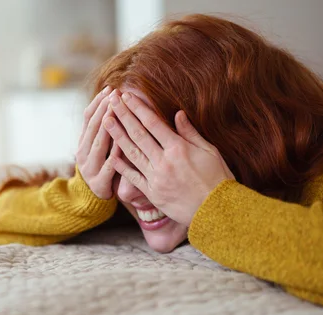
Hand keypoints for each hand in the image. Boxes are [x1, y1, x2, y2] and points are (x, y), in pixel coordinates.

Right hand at [75, 86, 121, 199]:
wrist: (92, 198)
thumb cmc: (102, 167)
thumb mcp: (99, 147)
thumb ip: (103, 129)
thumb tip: (112, 99)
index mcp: (82, 143)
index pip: (88, 118)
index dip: (98, 103)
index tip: (110, 89)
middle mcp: (83, 154)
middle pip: (93, 129)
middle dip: (104, 110)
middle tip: (115, 95)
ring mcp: (90, 168)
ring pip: (98, 145)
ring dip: (107, 128)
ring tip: (116, 113)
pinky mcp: (99, 183)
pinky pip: (108, 167)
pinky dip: (114, 156)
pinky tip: (122, 145)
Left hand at [104, 91, 234, 224]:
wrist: (215, 210)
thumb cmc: (217, 178)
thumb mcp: (209, 151)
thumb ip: (190, 133)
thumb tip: (178, 114)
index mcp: (178, 148)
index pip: (153, 123)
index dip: (138, 108)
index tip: (127, 96)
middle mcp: (164, 161)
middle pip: (139, 134)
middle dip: (124, 116)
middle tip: (111, 101)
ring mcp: (156, 178)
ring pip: (132, 153)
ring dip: (117, 136)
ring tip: (106, 121)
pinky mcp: (152, 193)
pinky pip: (133, 177)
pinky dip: (121, 166)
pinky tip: (110, 155)